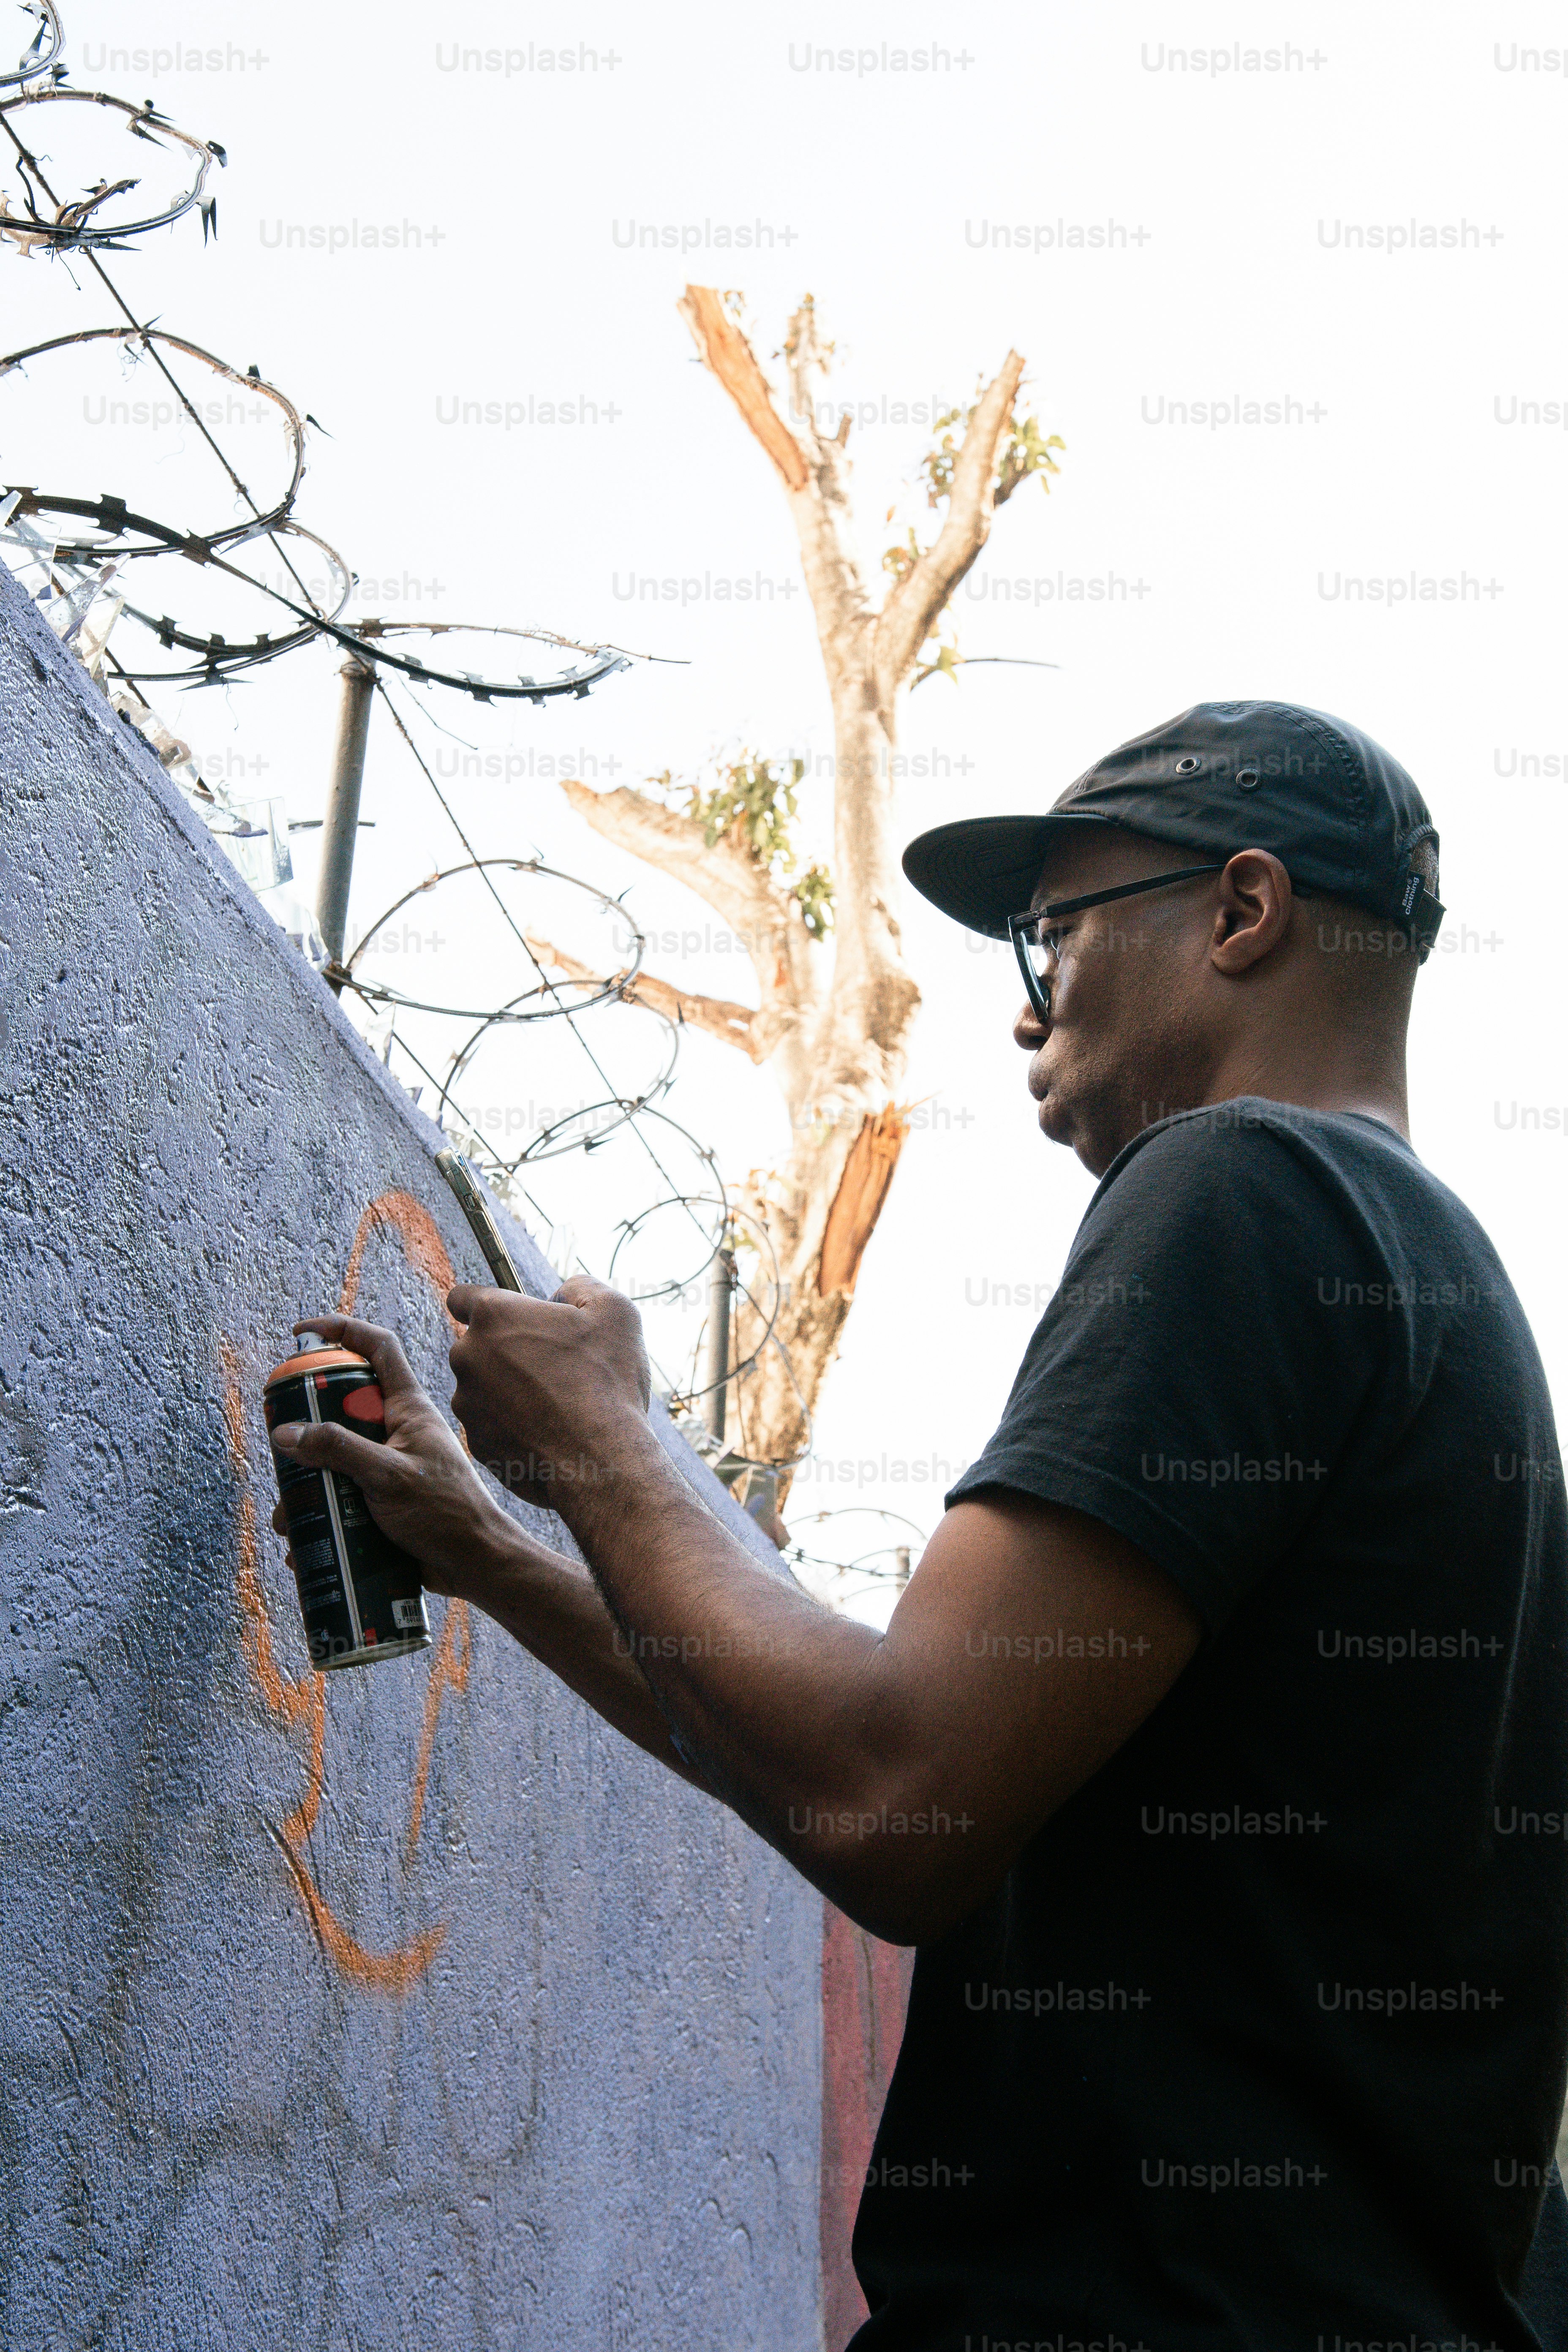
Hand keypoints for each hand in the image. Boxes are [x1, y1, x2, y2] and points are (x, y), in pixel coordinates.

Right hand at [268, 1313, 508, 1595]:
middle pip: (339, 1408)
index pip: (377, 1347)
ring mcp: (387, 1464)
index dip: (341, 1330)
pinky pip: (338, 1497)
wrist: (473, 1564)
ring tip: (288, 1521)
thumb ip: (339, 1450)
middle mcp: (396, 1430)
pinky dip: (317, 1518)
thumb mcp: (387, 1476)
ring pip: (332, 1459)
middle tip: (282, 1455)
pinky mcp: (380, 1499)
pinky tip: (302, 1545)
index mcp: (408, 1408)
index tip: (301, 1334)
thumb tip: (287, 1433)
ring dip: (304, 1488)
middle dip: (305, 1430)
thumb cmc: (445, 1514)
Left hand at [446, 1275, 653, 1515]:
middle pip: (476, 1346)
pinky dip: (514, 1426)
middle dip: (507, 1351)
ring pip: (483, 1388)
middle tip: (553, 1366)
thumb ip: (581, 1287)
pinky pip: (492, 1426)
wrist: (599, 1460)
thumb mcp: (614, 1311)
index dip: (487, 1305)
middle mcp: (468, 1356)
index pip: (462, 1297)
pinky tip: (550, 1433)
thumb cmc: (607, 1382)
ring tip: (557, 1404)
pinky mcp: (477, 1444)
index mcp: (494, 1316)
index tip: (512, 1318)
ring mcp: (468, 1404)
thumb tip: (564, 1293)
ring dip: (510, 1391)